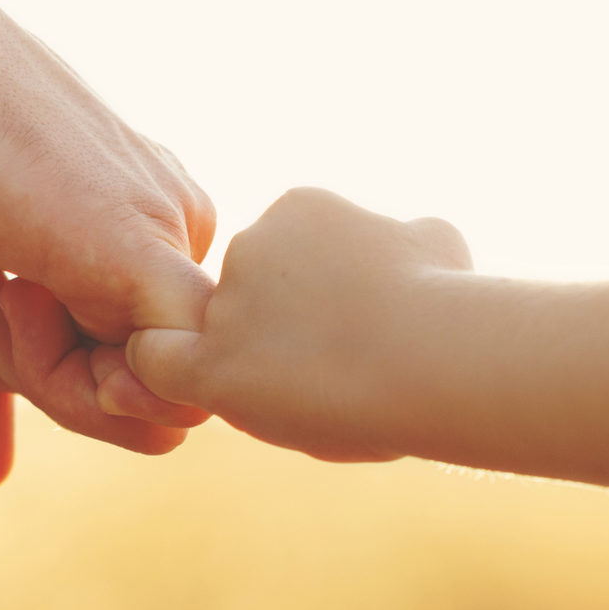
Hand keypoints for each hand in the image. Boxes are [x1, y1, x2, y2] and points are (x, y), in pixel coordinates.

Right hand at [0, 0, 216, 487]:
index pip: (115, 374)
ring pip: (126, 402)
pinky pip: (130, 389)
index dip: (14, 370)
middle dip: (5, 368)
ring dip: (5, 356)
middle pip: (126, 398)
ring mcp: (172, 242)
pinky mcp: (149, 258)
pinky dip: (40, 363)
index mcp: (144, 235)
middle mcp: (177, 232)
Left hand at [119, 187, 472, 463]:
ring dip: (248, 363)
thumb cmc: (450, 303)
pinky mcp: (213, 363)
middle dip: (278, 332)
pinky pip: (159, 363)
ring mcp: (227, 305)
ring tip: (312, 397)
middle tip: (333, 372)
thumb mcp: (438, 242)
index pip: (283, 254)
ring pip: (217, 336)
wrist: (435, 351)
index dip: (311, 297)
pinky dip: (165, 378)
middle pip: (246, 298)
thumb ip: (407, 240)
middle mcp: (250, 245)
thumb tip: (415, 240)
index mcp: (300, 210)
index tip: (352, 327)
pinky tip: (211, 398)